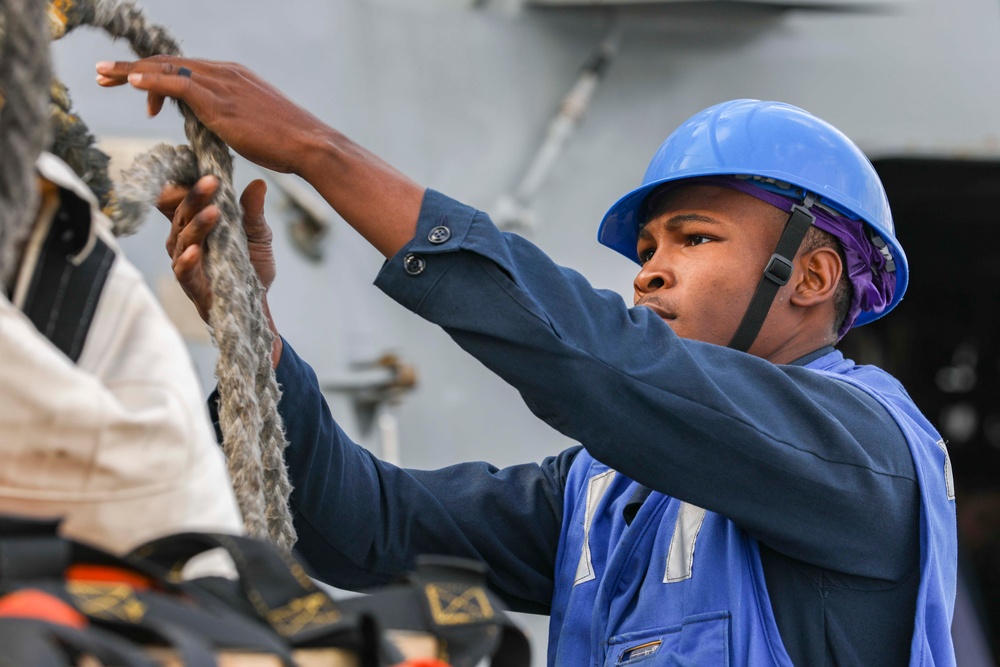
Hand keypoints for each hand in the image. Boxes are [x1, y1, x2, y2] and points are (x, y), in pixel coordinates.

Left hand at [98, 55, 424, 257]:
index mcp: (232, 76)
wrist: (310, 145)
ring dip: (130, 71)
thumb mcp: (255, 127)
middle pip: (168, 62)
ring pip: (165, 68)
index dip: (153, 72)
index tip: (129, 82)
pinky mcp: (218, 100)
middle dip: (132, 67)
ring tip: (102, 75)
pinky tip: (129, 83)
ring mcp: (221, 83)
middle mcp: (224, 72)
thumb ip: (233, 123)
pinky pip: (175, 83)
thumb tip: (222, 133)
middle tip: (102, 72)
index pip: (183, 68)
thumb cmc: (289, 145)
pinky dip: (149, 80)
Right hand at [158, 175, 282, 365]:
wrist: (256, 304)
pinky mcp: (190, 284)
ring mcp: (186, 261)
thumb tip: (259, 183)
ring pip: (183, 237)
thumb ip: (253, 213)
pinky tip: (194, 250)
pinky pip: (183, 270)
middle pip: (184, 213)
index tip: (210, 169)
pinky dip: (187, 260)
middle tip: (212, 181)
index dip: (195, 183)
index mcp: (200, 223)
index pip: (189, 199)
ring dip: (197, 224)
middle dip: (197, 196)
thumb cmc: (251, 267)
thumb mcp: (258, 236)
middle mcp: (186, 238)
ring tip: (213, 212)